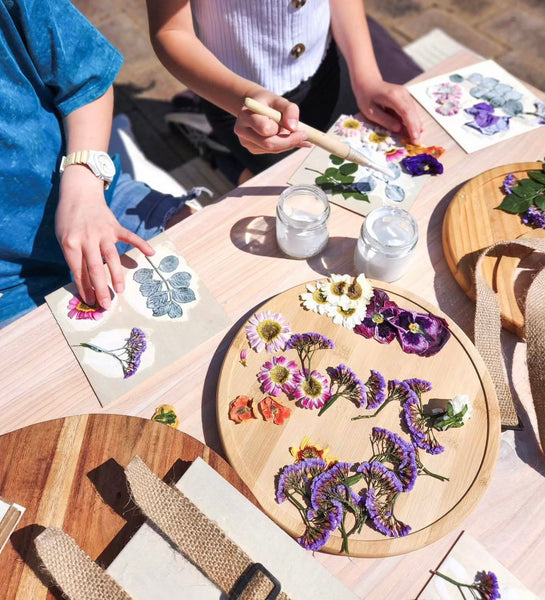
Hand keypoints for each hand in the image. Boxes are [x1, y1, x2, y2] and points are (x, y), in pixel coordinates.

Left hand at [55, 166, 153, 309]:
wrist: (78, 193)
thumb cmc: (68, 219)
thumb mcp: (64, 238)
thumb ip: (74, 256)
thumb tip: (86, 281)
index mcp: (71, 243)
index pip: (78, 270)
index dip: (84, 287)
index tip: (90, 301)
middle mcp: (87, 239)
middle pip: (95, 268)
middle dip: (100, 288)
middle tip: (106, 304)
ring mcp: (103, 232)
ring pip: (112, 256)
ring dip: (116, 274)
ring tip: (120, 290)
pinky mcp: (115, 226)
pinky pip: (129, 236)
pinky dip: (141, 244)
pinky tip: (151, 253)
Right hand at [234, 89, 310, 154]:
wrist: (256, 106)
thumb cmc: (269, 103)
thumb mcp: (280, 100)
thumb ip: (289, 110)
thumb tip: (293, 127)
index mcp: (246, 115)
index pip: (265, 129)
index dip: (284, 132)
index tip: (302, 131)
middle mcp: (242, 130)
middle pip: (268, 144)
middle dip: (289, 142)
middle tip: (305, 137)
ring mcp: (246, 142)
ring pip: (272, 149)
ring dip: (287, 143)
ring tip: (296, 133)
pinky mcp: (253, 149)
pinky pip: (272, 151)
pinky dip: (283, 145)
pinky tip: (287, 136)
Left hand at [355, 80, 422, 143]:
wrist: (368, 82)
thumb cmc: (367, 98)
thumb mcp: (371, 112)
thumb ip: (385, 120)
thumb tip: (399, 129)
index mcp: (392, 96)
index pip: (406, 113)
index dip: (411, 127)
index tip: (414, 139)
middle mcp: (402, 93)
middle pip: (412, 112)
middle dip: (415, 128)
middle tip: (416, 142)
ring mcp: (405, 94)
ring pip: (414, 111)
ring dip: (416, 125)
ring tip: (416, 138)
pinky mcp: (405, 96)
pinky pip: (411, 110)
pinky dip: (412, 120)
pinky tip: (415, 129)